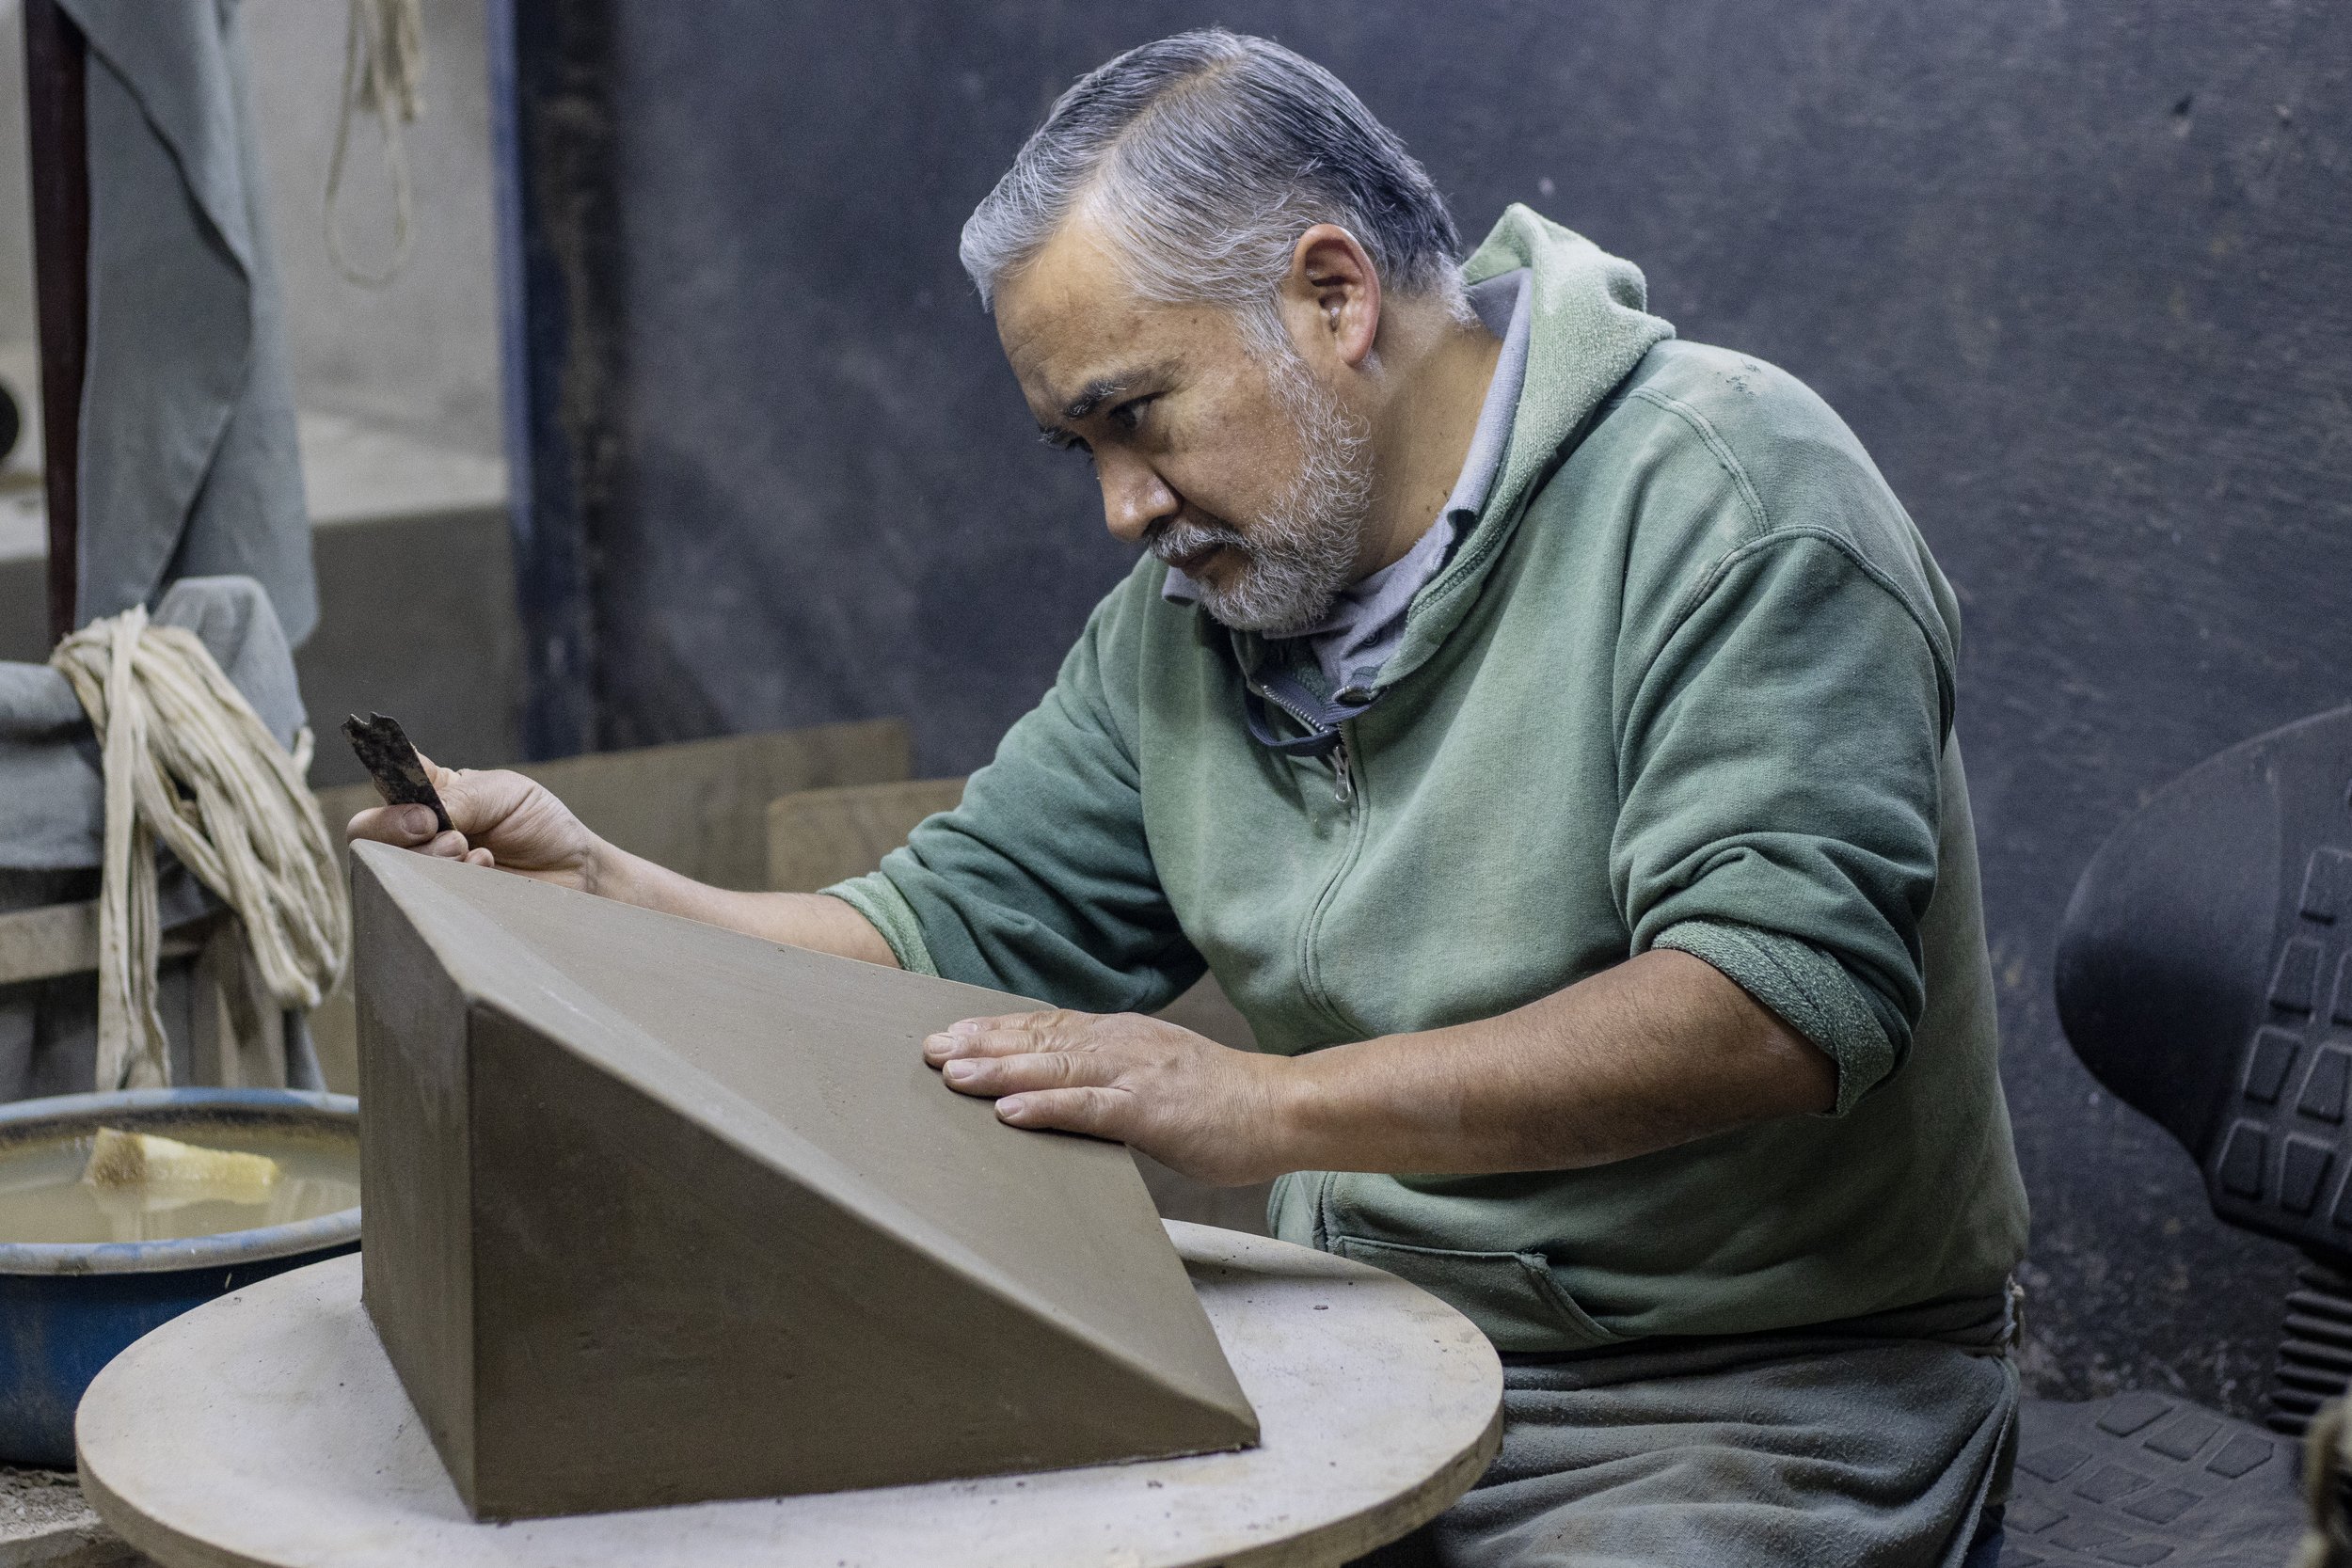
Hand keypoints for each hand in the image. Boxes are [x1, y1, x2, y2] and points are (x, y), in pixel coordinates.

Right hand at [343, 755, 601, 891]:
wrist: (578, 871)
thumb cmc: (538, 823)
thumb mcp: (502, 794)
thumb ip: (458, 798)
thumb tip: (420, 811)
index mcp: (426, 797)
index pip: (381, 788)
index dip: (388, 798)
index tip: (424, 813)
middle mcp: (416, 836)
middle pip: (367, 836)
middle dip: (400, 834)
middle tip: (454, 838)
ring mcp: (425, 873)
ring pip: (392, 871)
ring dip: (433, 862)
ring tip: (479, 856)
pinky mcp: (440, 905)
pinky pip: (422, 901)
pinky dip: (452, 885)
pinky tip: (485, 874)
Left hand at [923, 1009, 1294, 1186]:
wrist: (1282, 1108)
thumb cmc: (1221, 1102)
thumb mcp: (1156, 1077)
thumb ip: (1109, 1079)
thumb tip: (1062, 1092)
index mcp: (1122, 1036)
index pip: (1046, 1025)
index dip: (995, 1029)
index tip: (950, 1034)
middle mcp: (1121, 1044)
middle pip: (1038, 1038)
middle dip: (980, 1045)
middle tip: (929, 1051)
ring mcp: (1135, 1075)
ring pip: (1055, 1066)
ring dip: (999, 1070)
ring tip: (952, 1075)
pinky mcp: (1151, 1110)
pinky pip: (1089, 1107)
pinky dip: (1047, 1106)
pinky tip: (1011, 1111)